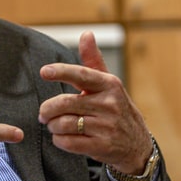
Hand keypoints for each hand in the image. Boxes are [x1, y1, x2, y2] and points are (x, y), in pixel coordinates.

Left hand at [38, 31, 152, 174]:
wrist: (137, 144)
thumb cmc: (117, 109)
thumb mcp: (108, 84)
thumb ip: (93, 61)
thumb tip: (86, 34)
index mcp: (109, 85)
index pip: (82, 75)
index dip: (61, 72)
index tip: (44, 72)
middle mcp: (109, 104)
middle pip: (64, 103)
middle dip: (47, 110)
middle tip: (44, 114)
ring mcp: (106, 127)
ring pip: (63, 124)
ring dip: (52, 126)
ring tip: (54, 125)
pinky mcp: (101, 146)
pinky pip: (68, 142)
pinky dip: (59, 140)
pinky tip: (62, 137)